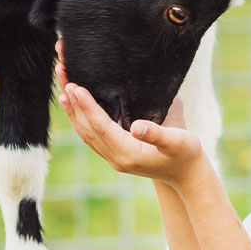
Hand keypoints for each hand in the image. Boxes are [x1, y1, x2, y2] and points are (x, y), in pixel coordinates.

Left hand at [59, 81, 208, 185]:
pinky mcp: (115, 154)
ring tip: (63, 88)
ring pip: (85, 132)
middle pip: (86, 127)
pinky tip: (77, 106)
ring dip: (73, 110)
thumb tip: (137, 126)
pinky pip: (91, 135)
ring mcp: (113, 157)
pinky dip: (81, 119)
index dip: (86, 106)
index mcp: (128, 154)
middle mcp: (115, 157)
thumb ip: (156, 134)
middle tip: (62, 74)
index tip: (74, 86)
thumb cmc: (187, 155)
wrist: (188, 176)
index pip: (100, 126)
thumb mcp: (177, 141)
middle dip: (73, 101)